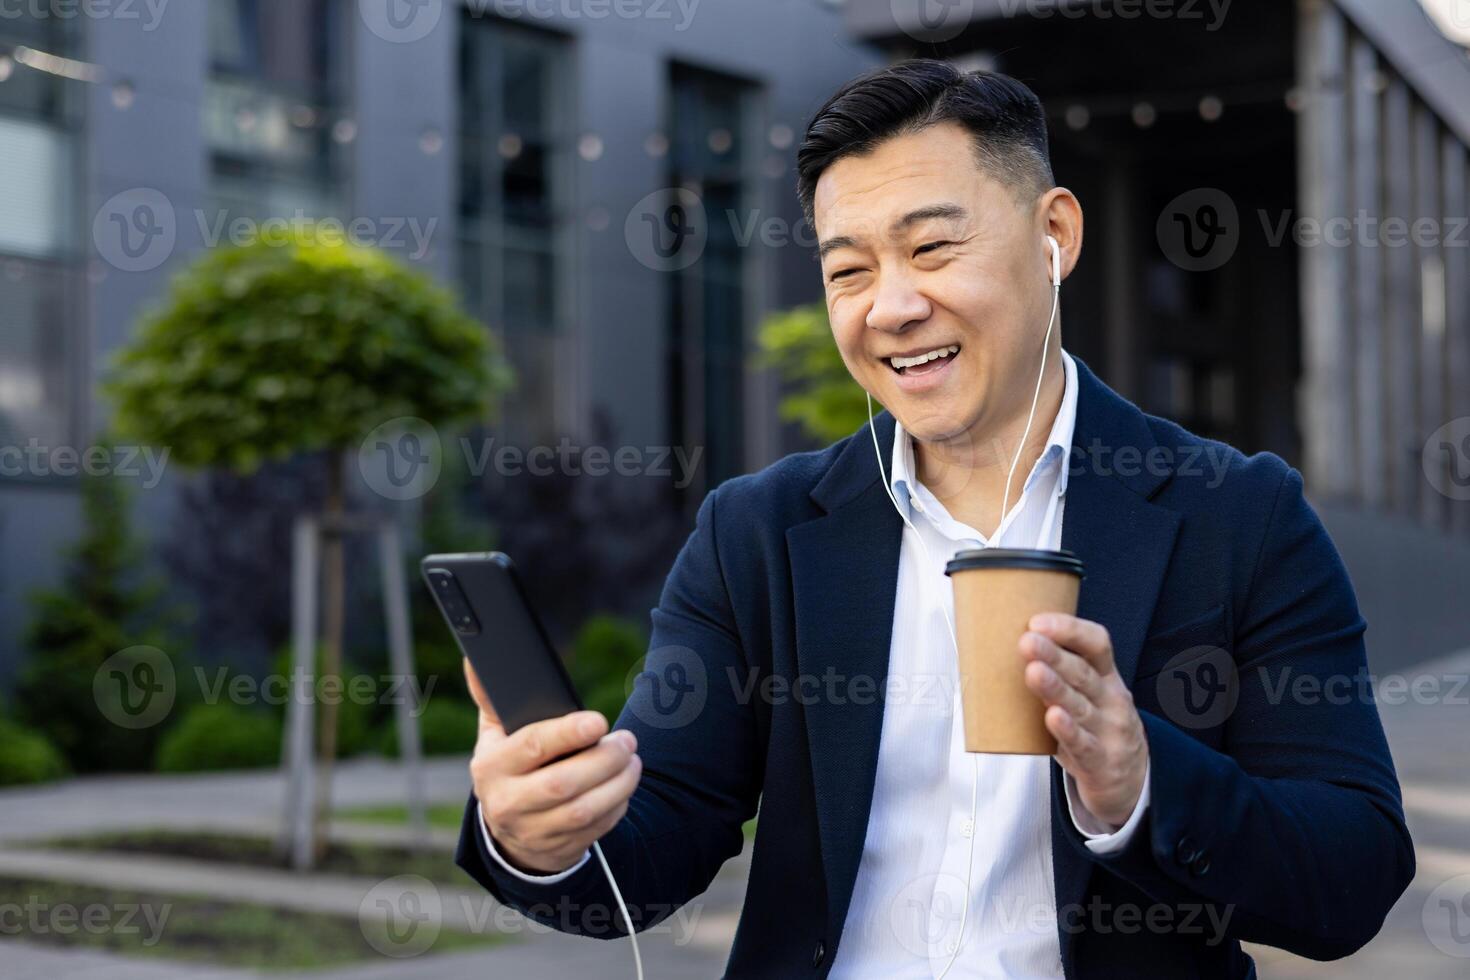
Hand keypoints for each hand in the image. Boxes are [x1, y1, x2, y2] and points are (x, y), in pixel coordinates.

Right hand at [465, 659, 641, 873]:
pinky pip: (596, 828)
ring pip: (584, 810)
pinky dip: (617, 805)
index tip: (598, 721)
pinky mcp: (558, 849)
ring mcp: (533, 830)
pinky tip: (623, 785)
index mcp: (491, 766)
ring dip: (618, 783)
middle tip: (627, 740)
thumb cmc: (509, 766)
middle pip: (563, 783)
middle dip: (603, 759)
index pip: (532, 746)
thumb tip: (475, 659)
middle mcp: (507, 802)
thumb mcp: (494, 734)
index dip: (568, 733)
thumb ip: (491, 696)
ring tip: (632, 760)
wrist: (507, 830)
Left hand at [1020, 614, 1147, 827]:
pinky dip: (1068, 730)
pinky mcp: (1102, 760)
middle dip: (1054, 655)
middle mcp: (1111, 699)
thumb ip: (1058, 673)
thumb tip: (1001, 647)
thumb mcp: (1087, 695)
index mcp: (1106, 676)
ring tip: (1034, 672)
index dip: (1070, 630)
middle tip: (1027, 641)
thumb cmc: (1095, 727)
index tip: (1037, 621)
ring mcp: (1109, 730)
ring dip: (1055, 688)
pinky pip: (1082, 743)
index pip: (1097, 644)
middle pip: (1083, 673)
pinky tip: (1053, 717)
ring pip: (1080, 706)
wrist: (1129, 780)